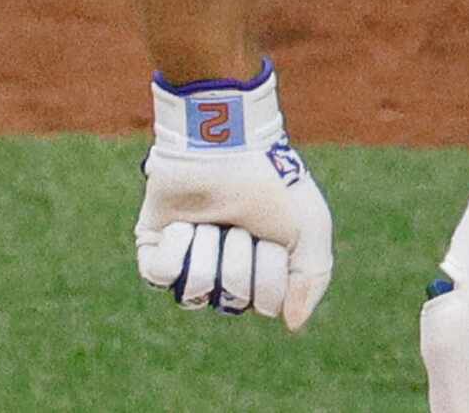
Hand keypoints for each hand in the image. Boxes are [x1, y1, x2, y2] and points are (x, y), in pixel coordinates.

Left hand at [135, 60, 333, 329]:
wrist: (225, 145)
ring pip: (195, 291)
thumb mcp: (310, 226)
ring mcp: (191, 263)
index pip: (265, 303)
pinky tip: (184, 223)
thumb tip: (292, 323)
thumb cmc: (271, 183)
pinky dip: (176, 245)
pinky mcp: (156, 251)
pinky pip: (161, 275)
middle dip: (239, 256)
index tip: (274, 235)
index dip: (271, 272)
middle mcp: (227, 272)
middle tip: (241, 222)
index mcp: (265, 269)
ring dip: (209, 248)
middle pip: (230, 299)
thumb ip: (312, 277)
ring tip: (212, 220)